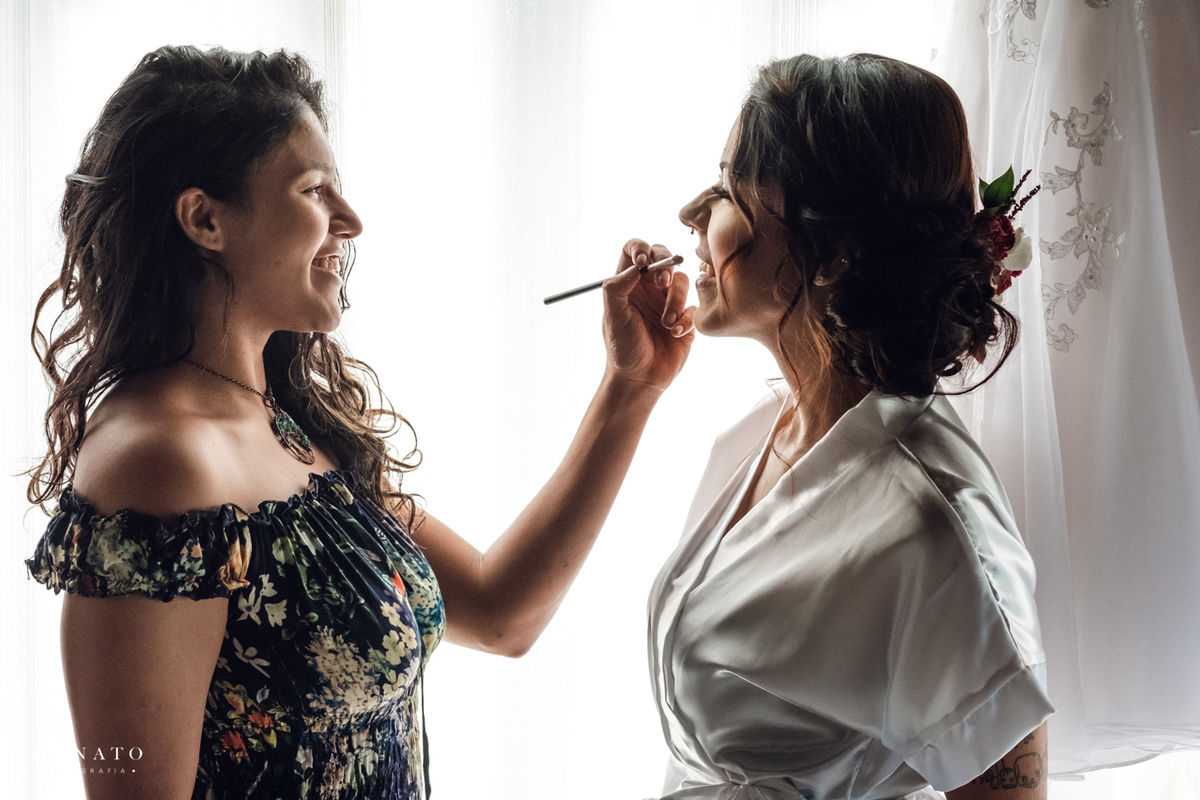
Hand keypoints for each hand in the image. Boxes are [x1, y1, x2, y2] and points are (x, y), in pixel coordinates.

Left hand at [601, 238, 696, 392]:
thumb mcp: (613, 317)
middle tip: (662, 283)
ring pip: (682, 281)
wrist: (640, 379)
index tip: (643, 262)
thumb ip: (617, 287)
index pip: (633, 250)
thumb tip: (636, 266)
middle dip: (666, 264)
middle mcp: (649, 288)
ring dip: (675, 300)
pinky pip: (693, 306)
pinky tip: (675, 334)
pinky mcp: (685, 318)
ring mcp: (668, 301)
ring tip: (666, 324)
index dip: (640, 248)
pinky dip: (685, 319)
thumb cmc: (622, 348)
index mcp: (629, 284)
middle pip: (663, 256)